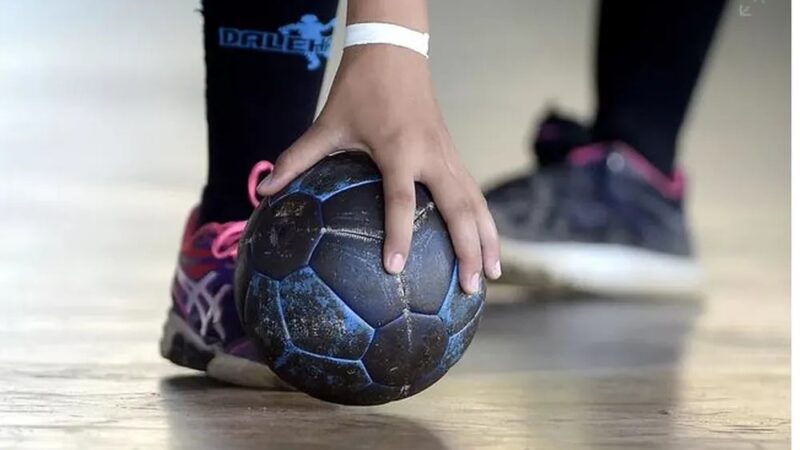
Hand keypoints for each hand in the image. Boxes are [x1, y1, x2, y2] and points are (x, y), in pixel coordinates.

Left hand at [258, 45, 500, 292]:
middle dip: (469, 249)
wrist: (395, 53)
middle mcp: (431, 156)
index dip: (399, 235)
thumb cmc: (359, 90)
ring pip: (476, 203)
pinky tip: (488, 245)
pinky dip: (484, 220)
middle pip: (459, 209)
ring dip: (488, 239)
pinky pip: (474, 192)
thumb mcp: (325, 124)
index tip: (396, 268)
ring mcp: (448, 155)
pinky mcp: (454, 154)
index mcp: (398, 150)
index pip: (401, 200)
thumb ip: (295, 160)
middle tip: (470, 288)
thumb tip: (262, 192)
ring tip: (492, 276)